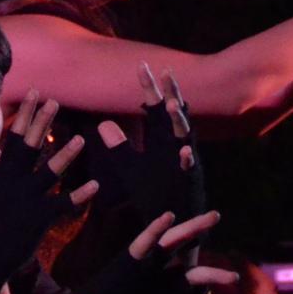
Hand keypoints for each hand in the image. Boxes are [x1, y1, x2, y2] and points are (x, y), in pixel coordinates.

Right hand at [0, 92, 93, 293]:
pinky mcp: (40, 217)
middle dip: (42, 124)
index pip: (15, 137)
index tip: (34, 94)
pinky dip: (79, 196)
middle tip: (54, 102)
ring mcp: (27, 199)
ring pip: (49, 173)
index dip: (26, 115)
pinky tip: (95, 185)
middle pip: (30, 147)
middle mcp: (14, 182)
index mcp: (1, 173)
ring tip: (80, 140)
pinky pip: (63, 204)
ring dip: (64, 156)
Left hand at [17, 210, 236, 293]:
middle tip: (215, 214)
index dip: (152, 232)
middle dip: (191, 232)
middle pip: (170, 250)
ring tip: (234, 278)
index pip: (138, 248)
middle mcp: (141, 278)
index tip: (168, 214)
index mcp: (120, 272)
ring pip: (187, 281)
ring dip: (210, 277)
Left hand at [87, 63, 204, 225]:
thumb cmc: (153, 194)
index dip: (149, 89)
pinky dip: (187, 160)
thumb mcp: (131, 168)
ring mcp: (184, 163)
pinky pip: (189, 170)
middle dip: (170, 95)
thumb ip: (119, 146)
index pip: (153, 110)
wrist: (170, 226)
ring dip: (179, 122)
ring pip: (185, 138)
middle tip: (166, 72)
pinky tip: (184, 151)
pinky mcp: (189, 183)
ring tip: (172, 105)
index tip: (141, 67)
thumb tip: (103, 124)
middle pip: (173, 117)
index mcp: (160, 142)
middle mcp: (174, 147)